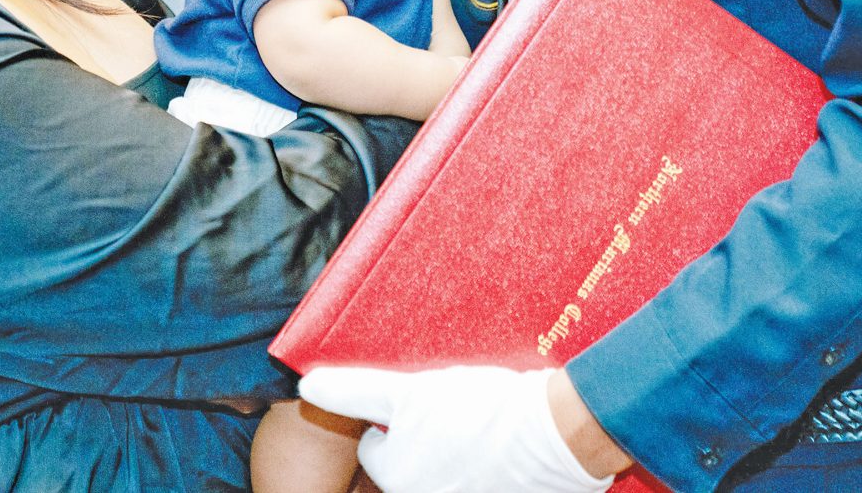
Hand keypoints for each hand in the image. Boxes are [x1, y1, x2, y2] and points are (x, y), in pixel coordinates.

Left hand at [300, 365, 620, 492]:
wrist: (555, 433)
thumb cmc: (479, 411)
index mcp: (396, 479)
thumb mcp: (408, 393)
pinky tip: (495, 446)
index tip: (421, 404)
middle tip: (448, 413)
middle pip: (407, 463)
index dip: (393, 420)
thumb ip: (354, 391)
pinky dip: (478, 466)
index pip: (374, 449)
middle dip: (420, 438)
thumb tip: (306, 383)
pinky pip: (471, 479)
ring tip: (475, 426)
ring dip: (448, 451)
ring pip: (439, 471)